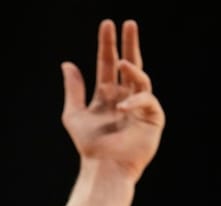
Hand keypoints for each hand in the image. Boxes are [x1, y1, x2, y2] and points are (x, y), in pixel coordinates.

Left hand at [61, 19, 165, 180]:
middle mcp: (124, 97)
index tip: (107, 25)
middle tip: (128, 24)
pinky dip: (135, 100)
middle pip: (130, 64)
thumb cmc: (89, 145)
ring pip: (141, 79)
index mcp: (107, 94)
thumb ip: (73, 89)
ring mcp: (140, 107)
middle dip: (129, 44)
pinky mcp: (153, 119)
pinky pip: (147, 101)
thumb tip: (67, 63)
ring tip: (121, 62)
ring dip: (132, 69)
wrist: (103, 167)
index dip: (107, 45)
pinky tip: (122, 106)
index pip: (108, 64)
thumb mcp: (74, 114)